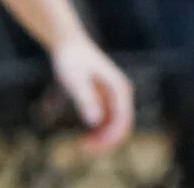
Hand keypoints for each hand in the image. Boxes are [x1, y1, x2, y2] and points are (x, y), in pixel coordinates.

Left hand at [50, 34, 133, 152]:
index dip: (110, 137)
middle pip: (124, 123)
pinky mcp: (106, 96)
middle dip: (108, 140)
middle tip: (85, 148)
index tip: (90, 147)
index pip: (123, 119)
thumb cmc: (71, 62)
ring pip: (117, 123)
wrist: (69, 45)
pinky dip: (100, 131)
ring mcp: (115, 95)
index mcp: (119, 88)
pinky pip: (109, 119)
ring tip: (83, 145)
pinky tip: (85, 136)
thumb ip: (86, 101)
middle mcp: (122, 92)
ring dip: (104, 137)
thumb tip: (95, 122)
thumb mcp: (75, 82)